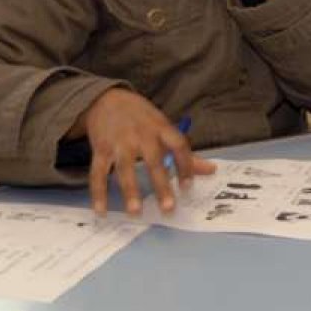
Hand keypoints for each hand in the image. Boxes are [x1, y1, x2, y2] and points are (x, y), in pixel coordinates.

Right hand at [71, 89, 215, 215]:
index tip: (188, 187)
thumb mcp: (164, 127)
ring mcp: (120, 142)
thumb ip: (184, 152)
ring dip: (129, 191)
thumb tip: (212, 169)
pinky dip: (98, 193)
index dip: (186, 165)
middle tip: (168, 208)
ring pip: (125, 168)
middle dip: (161, 185)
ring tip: (135, 212)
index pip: (179, 145)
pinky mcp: (100, 149)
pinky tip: (101, 211)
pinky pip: (98, 173)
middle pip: (154, 161)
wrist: (107, 99)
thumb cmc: (142, 118)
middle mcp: (142, 134)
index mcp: (162, 127)